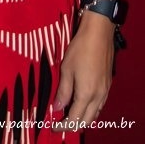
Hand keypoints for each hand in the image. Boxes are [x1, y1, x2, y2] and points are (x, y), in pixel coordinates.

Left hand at [52, 13, 113, 131]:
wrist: (99, 34)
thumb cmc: (80, 49)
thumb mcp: (66, 69)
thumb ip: (63, 91)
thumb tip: (57, 108)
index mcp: (86, 94)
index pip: (75, 118)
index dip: (64, 126)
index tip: (54, 128)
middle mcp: (98, 97)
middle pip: (87, 120)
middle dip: (74, 126)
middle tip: (61, 125)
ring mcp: (105, 92)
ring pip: (95, 114)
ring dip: (83, 119)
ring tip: (70, 117)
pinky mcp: (107, 85)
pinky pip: (99, 105)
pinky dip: (90, 111)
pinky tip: (83, 105)